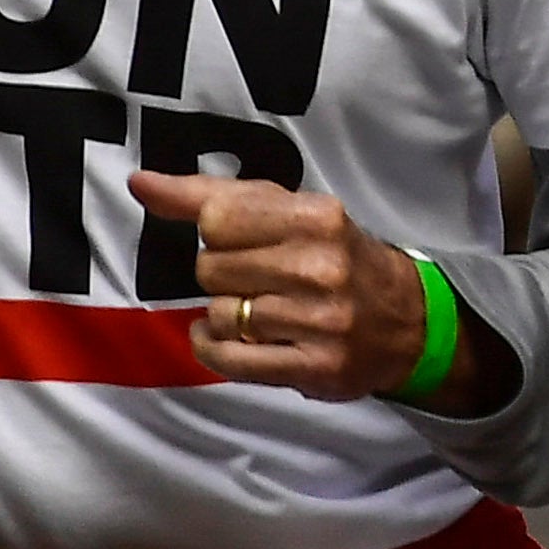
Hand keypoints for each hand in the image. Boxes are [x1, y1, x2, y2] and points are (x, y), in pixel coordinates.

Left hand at [132, 171, 432, 399]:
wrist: (409, 322)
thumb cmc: (336, 258)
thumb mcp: (292, 212)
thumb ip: (214, 195)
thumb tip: (140, 182)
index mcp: (319, 217)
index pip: (218, 217)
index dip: (216, 233)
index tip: (240, 241)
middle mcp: (322, 267)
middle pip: (210, 269)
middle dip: (220, 276)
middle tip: (256, 279)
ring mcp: (320, 321)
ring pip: (216, 315)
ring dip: (222, 316)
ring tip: (256, 311)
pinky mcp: (313, 367)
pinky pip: (228, 358)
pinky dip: (213, 349)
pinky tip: (228, 338)